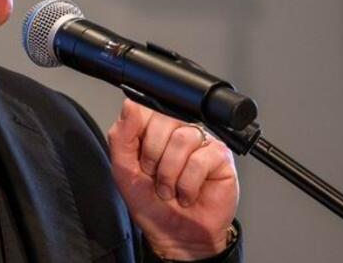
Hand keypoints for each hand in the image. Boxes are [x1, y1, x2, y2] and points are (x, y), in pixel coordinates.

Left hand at [107, 99, 238, 259]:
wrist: (175, 236)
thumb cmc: (151, 204)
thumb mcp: (124, 170)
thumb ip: (121, 136)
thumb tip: (130, 105)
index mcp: (153, 130)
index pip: (145, 109)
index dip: (140, 136)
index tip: (140, 160)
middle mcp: (178, 131)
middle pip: (164, 121)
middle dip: (154, 158)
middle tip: (156, 178)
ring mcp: (202, 142)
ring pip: (183, 138)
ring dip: (171, 174)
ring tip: (172, 189)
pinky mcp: (221, 157)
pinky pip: (202, 158)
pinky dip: (189, 183)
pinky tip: (188, 194)